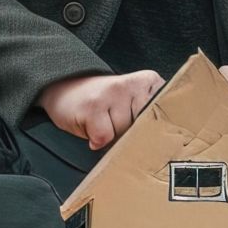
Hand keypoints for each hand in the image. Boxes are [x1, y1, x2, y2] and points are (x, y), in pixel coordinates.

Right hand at [37, 69, 165, 150]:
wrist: (63, 87)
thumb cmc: (101, 101)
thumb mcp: (132, 101)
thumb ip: (150, 116)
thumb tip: (163, 145)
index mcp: (148, 83)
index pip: (165, 116)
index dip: (155, 131)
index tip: (147, 132)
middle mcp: (131, 85)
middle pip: (143, 129)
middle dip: (130, 134)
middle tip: (114, 121)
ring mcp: (112, 94)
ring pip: (123, 135)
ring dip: (110, 136)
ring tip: (101, 120)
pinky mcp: (93, 107)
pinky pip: (103, 138)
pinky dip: (95, 139)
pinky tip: (91, 125)